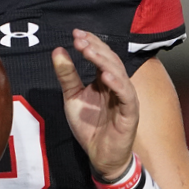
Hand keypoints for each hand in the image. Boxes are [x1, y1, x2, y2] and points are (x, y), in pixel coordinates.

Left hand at [51, 30, 138, 179]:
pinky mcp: (130, 113)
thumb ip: (67, 75)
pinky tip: (106, 76)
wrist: (101, 155)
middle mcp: (117, 85)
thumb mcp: (72, 97)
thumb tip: (58, 50)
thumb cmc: (90, 126)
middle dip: (95, 48)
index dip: (90, 43)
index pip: (100, 55)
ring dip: (104, 61)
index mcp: (105, 79)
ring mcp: (125, 98)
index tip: (75, 33)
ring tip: (89, 51)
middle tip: (80, 38)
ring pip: (119, 73)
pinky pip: (126, 95)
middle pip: (110, 60)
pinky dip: (117, 84)